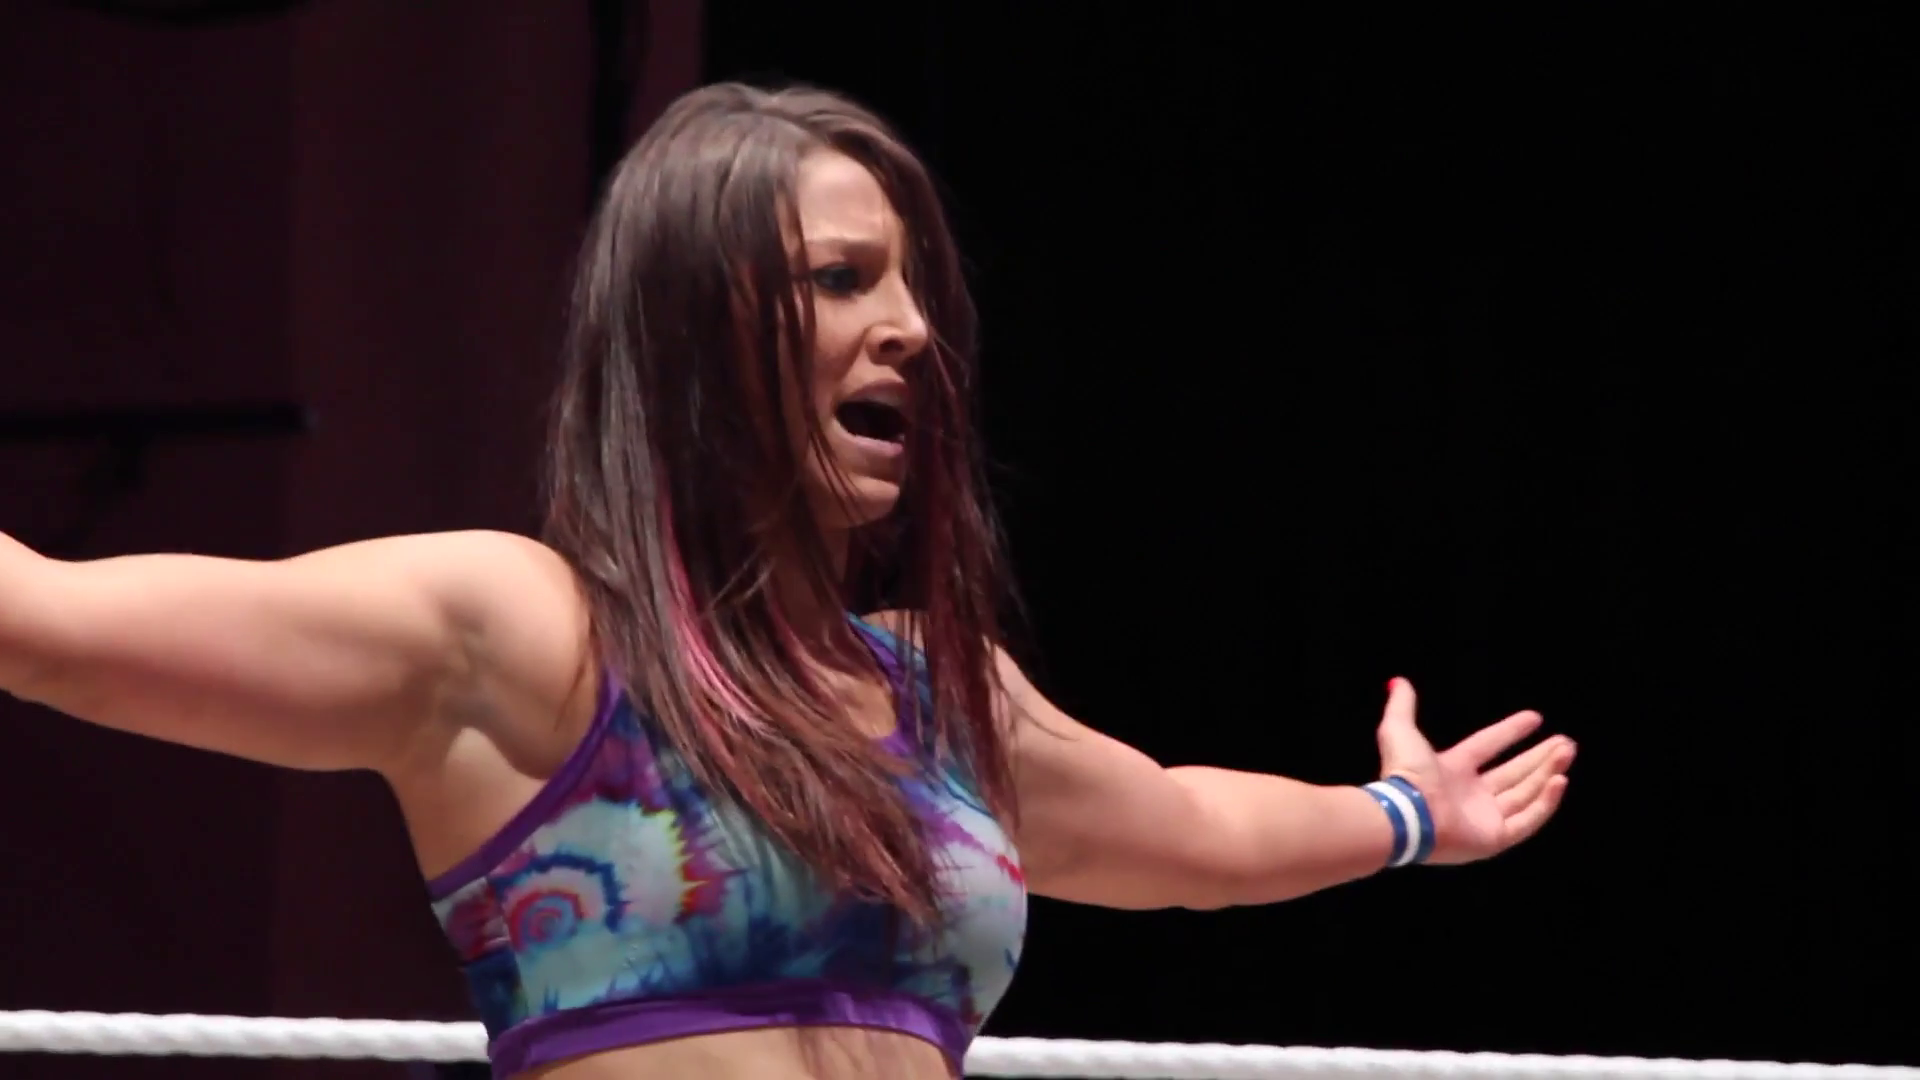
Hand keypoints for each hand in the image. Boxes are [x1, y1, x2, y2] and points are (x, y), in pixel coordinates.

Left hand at [1374, 677, 1574, 864]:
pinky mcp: (1496, 839)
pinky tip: (1560, 780)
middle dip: (1541, 756)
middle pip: (1515, 772)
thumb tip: (1399, 682)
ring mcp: (1485, 818)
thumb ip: (1402, 706)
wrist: (1408, 814)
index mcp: (1453, 770)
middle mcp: (1472, 795)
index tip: (1536, 717)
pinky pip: (1528, 820)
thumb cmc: (1405, 774)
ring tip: (1568, 752)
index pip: (1488, 746)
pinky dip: (1546, 802)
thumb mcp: (1399, 730)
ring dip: (1548, 772)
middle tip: (1566, 742)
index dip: (1511, 731)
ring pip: (1526, 793)